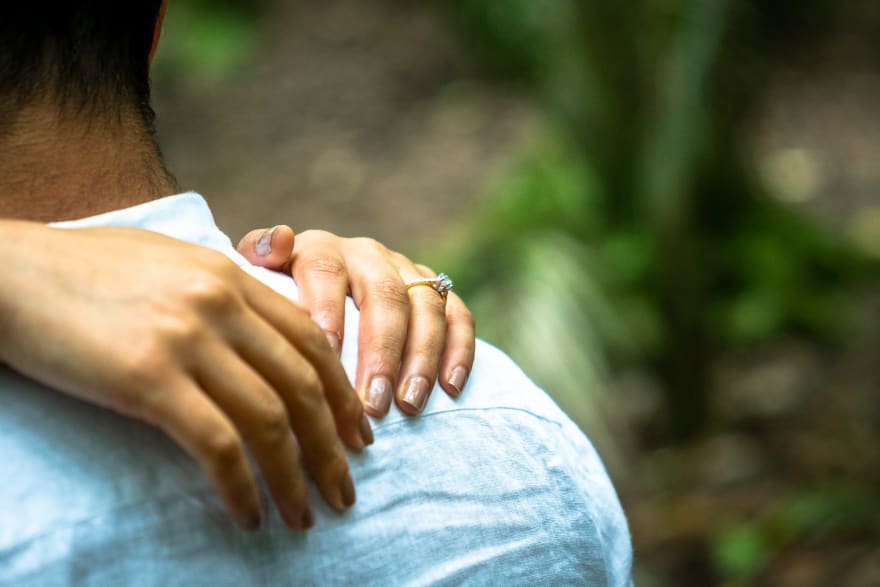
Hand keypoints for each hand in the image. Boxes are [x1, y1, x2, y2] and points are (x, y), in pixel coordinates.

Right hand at [0, 221, 371, 530]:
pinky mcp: (147, 377)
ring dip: (296, 476)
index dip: (341, 392)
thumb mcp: (172, 264)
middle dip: (333, 445)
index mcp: (231, 275)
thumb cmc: (86, 272)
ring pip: (270, 419)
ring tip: (307, 514)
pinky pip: (217, 444)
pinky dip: (242, 486)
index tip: (356, 432)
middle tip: (346, 488)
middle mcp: (221, 303)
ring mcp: (187, 338)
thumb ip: (225, 294)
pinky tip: (249, 515)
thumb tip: (264, 338)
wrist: (8, 270)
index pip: (311, 340)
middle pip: (302, 384)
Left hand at [237, 226, 475, 416]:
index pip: (326, 271)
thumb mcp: (256, 282)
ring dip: (421, 358)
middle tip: (373, 404)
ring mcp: (406, 272)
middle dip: (381, 352)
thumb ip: (258, 259)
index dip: (328, 312)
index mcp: (320, 249)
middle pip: (384, 294)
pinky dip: (460, 350)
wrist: (317, 299)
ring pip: (426, 306)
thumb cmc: (278, 306)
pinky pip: (458, 314)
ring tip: (410, 404)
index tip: (327, 358)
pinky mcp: (436, 292)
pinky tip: (451, 387)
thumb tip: (281, 240)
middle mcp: (367, 255)